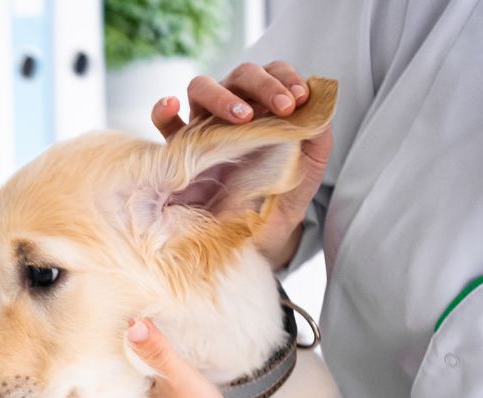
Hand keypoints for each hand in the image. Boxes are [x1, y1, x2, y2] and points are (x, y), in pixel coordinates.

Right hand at [152, 62, 332, 268]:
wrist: (259, 238)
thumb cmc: (281, 198)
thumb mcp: (307, 168)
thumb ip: (317, 134)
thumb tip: (317, 100)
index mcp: (264, 108)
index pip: (272, 74)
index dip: (285, 78)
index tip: (299, 98)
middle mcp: (231, 112)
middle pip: (240, 75)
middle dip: (264, 85)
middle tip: (283, 107)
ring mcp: (203, 127)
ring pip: (201, 88)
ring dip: (222, 95)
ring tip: (242, 117)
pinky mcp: (179, 151)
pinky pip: (164, 124)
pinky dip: (164, 110)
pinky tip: (171, 106)